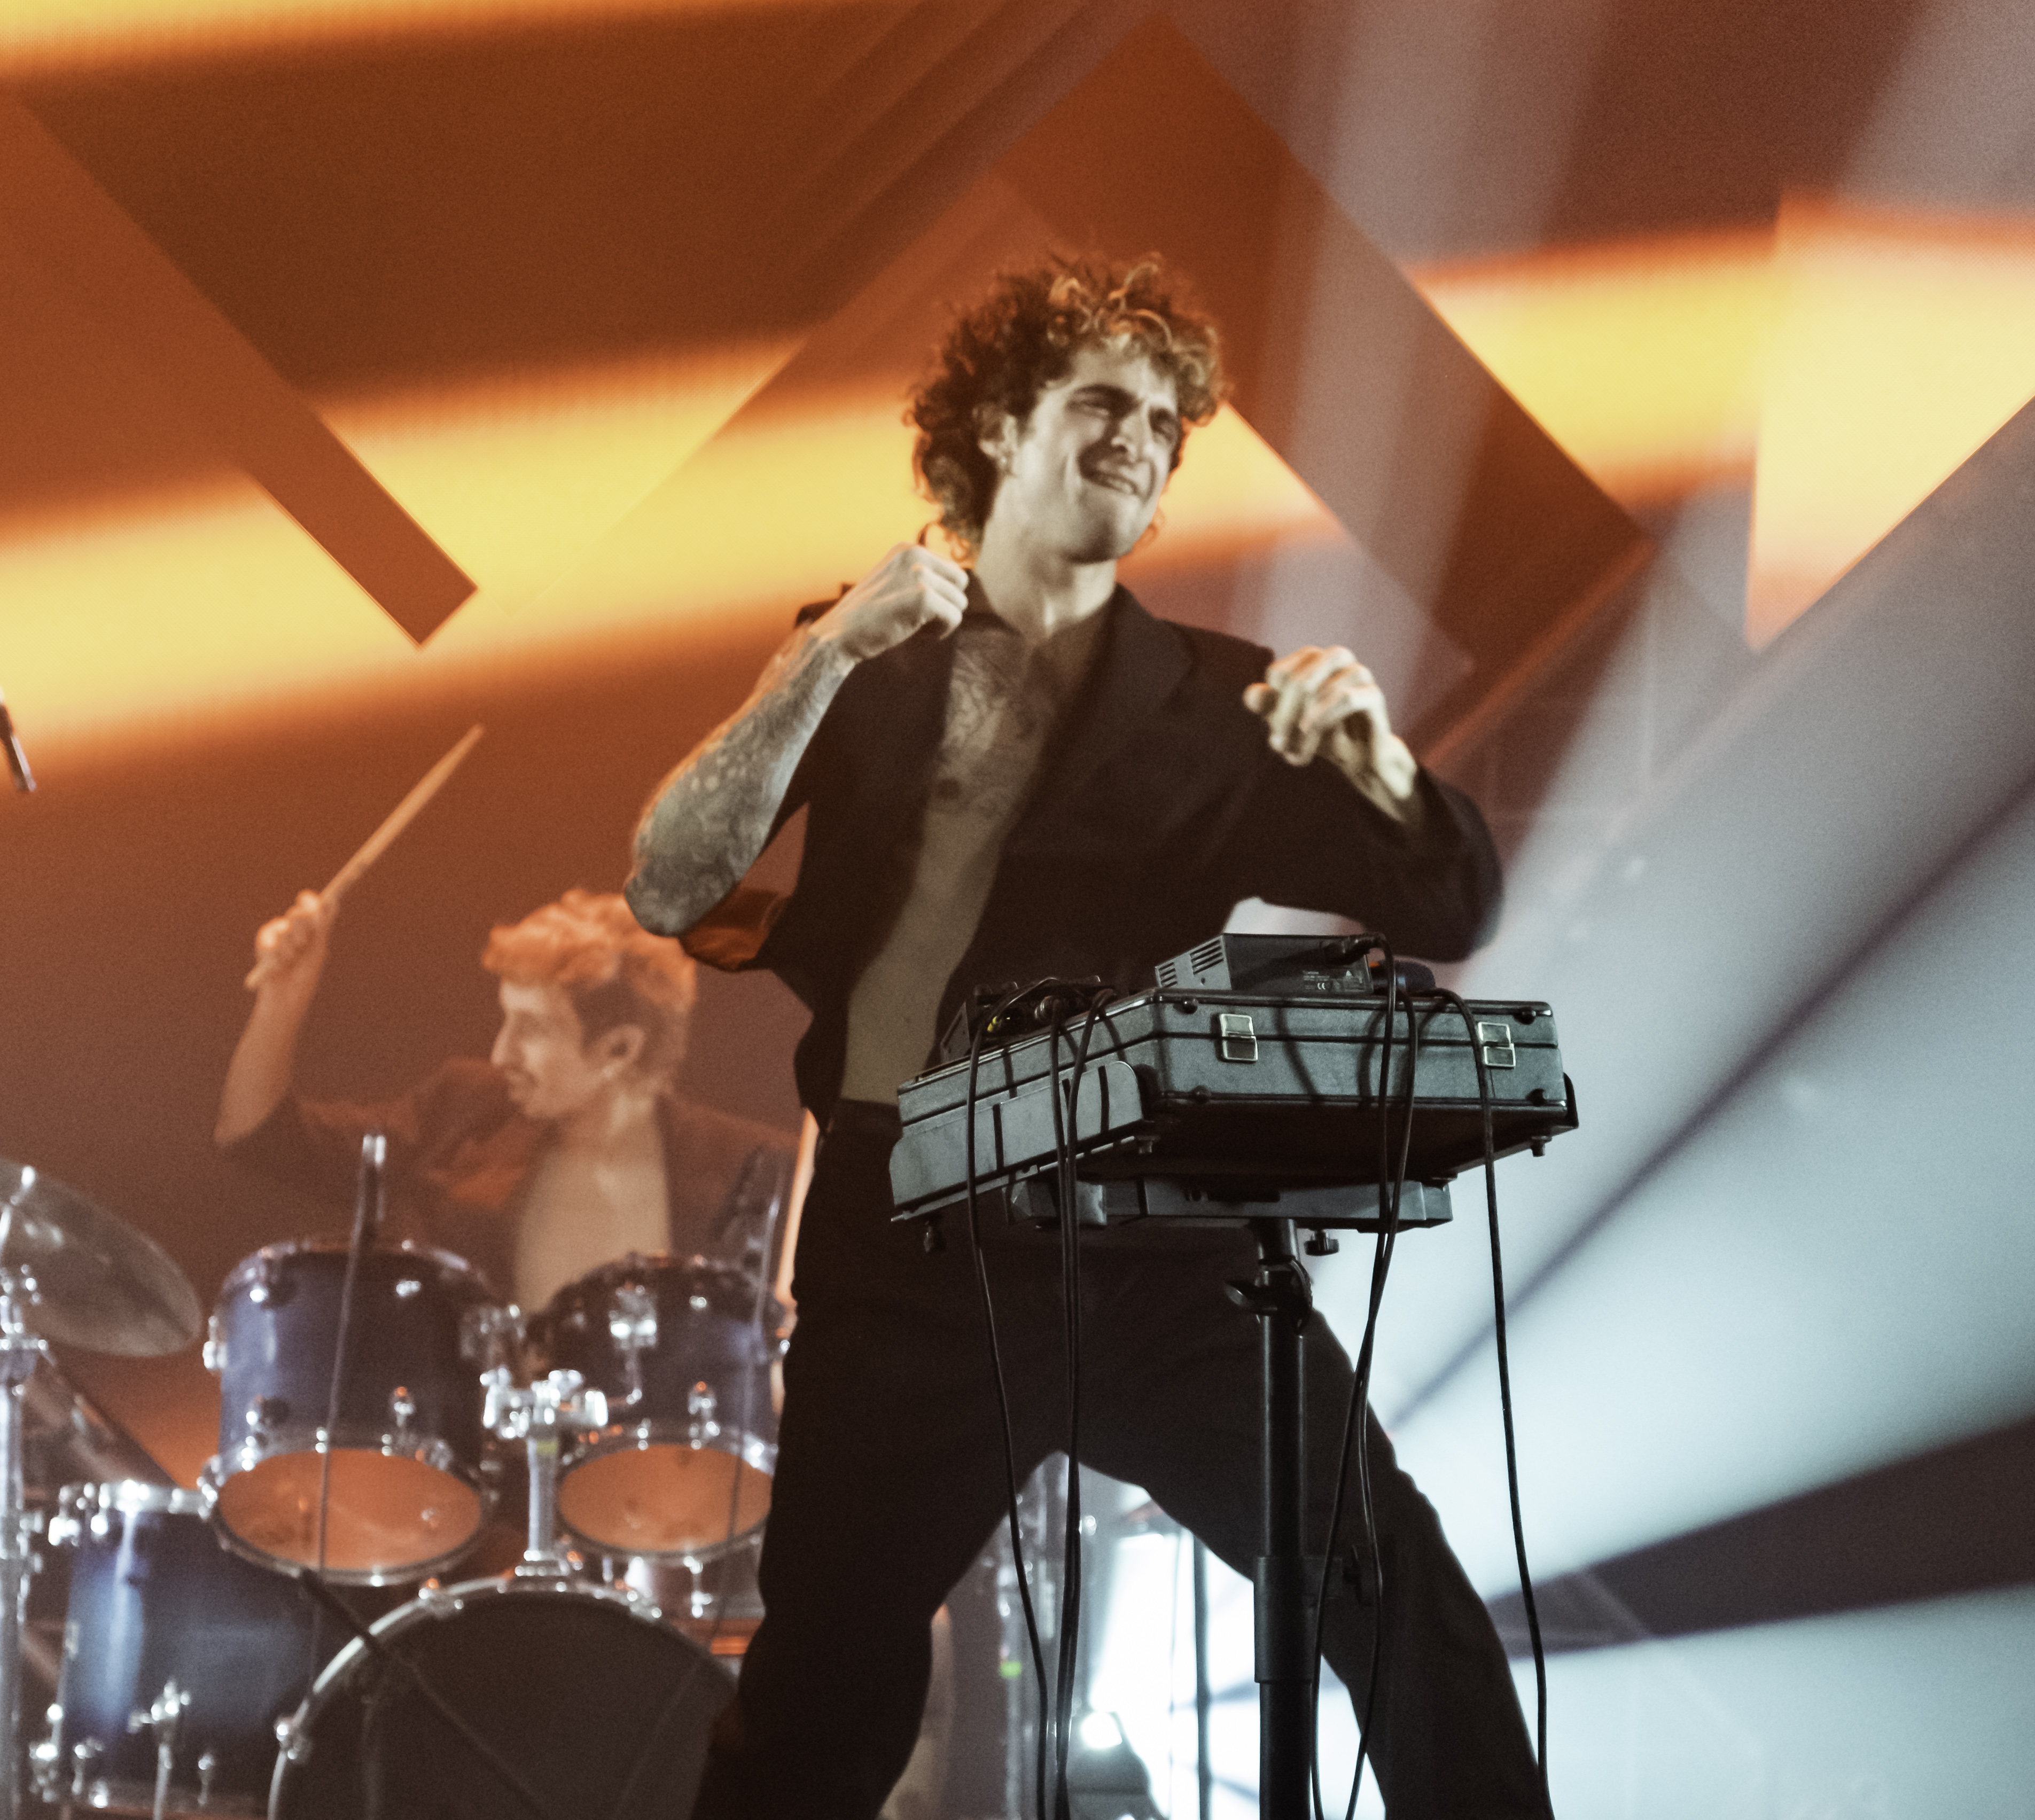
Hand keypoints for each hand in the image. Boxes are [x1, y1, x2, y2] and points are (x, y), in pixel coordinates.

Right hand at [246, 889, 334, 993]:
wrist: (286, 998)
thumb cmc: (305, 976)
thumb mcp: (317, 950)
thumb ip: (321, 926)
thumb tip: (332, 903)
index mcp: (312, 931)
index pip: (312, 909)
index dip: (311, 902)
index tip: (313, 901)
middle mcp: (295, 930)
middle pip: (297, 913)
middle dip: (302, 926)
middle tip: (303, 943)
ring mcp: (279, 936)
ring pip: (284, 927)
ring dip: (289, 947)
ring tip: (291, 961)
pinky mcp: (264, 943)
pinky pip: (266, 936)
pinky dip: (274, 952)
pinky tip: (279, 964)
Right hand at [811, 543, 968, 662]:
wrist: (839, 636)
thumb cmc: (868, 616)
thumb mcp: (894, 583)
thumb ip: (922, 575)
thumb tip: (962, 579)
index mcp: (908, 549)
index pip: (952, 571)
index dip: (939, 595)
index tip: (911, 606)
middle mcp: (915, 555)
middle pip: (960, 584)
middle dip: (945, 605)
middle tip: (917, 618)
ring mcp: (919, 575)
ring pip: (959, 603)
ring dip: (941, 620)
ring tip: (912, 625)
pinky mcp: (923, 597)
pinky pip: (954, 618)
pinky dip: (941, 632)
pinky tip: (918, 635)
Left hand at [1244, 646, 1420, 817]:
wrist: (1360, 757)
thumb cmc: (1322, 733)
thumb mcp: (1289, 721)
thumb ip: (1267, 705)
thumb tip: (1251, 694)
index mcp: (1314, 658)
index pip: (1279, 674)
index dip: (1271, 705)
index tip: (1275, 735)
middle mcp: (1337, 657)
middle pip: (1297, 680)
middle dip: (1283, 717)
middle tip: (1278, 746)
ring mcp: (1358, 672)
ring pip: (1318, 689)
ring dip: (1301, 725)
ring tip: (1295, 752)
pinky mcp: (1373, 694)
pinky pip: (1345, 697)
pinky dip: (1323, 716)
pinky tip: (1312, 733)